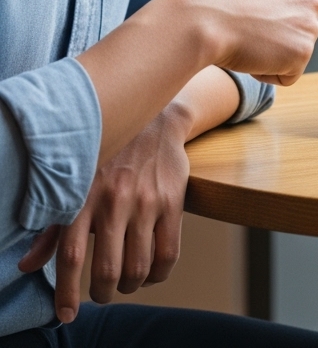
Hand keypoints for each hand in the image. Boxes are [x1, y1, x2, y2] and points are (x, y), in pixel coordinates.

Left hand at [18, 105, 190, 322]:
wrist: (156, 119)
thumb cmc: (109, 155)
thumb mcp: (75, 184)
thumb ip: (53, 227)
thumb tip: (27, 266)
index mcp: (84, 197)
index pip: (71, 257)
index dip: (67, 293)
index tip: (67, 315)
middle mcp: (114, 200)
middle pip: (108, 269)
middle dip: (105, 293)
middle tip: (103, 295)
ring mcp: (146, 201)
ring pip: (139, 266)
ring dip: (131, 286)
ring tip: (127, 283)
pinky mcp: (172, 201)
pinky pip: (169, 252)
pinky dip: (159, 273)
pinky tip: (151, 272)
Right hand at [170, 0, 317, 86]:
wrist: (203, 19)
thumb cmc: (216, 2)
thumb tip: (279, 17)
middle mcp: (308, 2)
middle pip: (303, 37)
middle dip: (279, 43)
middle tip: (250, 33)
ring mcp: (308, 27)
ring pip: (292, 58)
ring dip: (270, 58)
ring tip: (246, 40)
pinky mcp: (301, 52)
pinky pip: (286, 75)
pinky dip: (267, 72)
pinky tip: (251, 55)